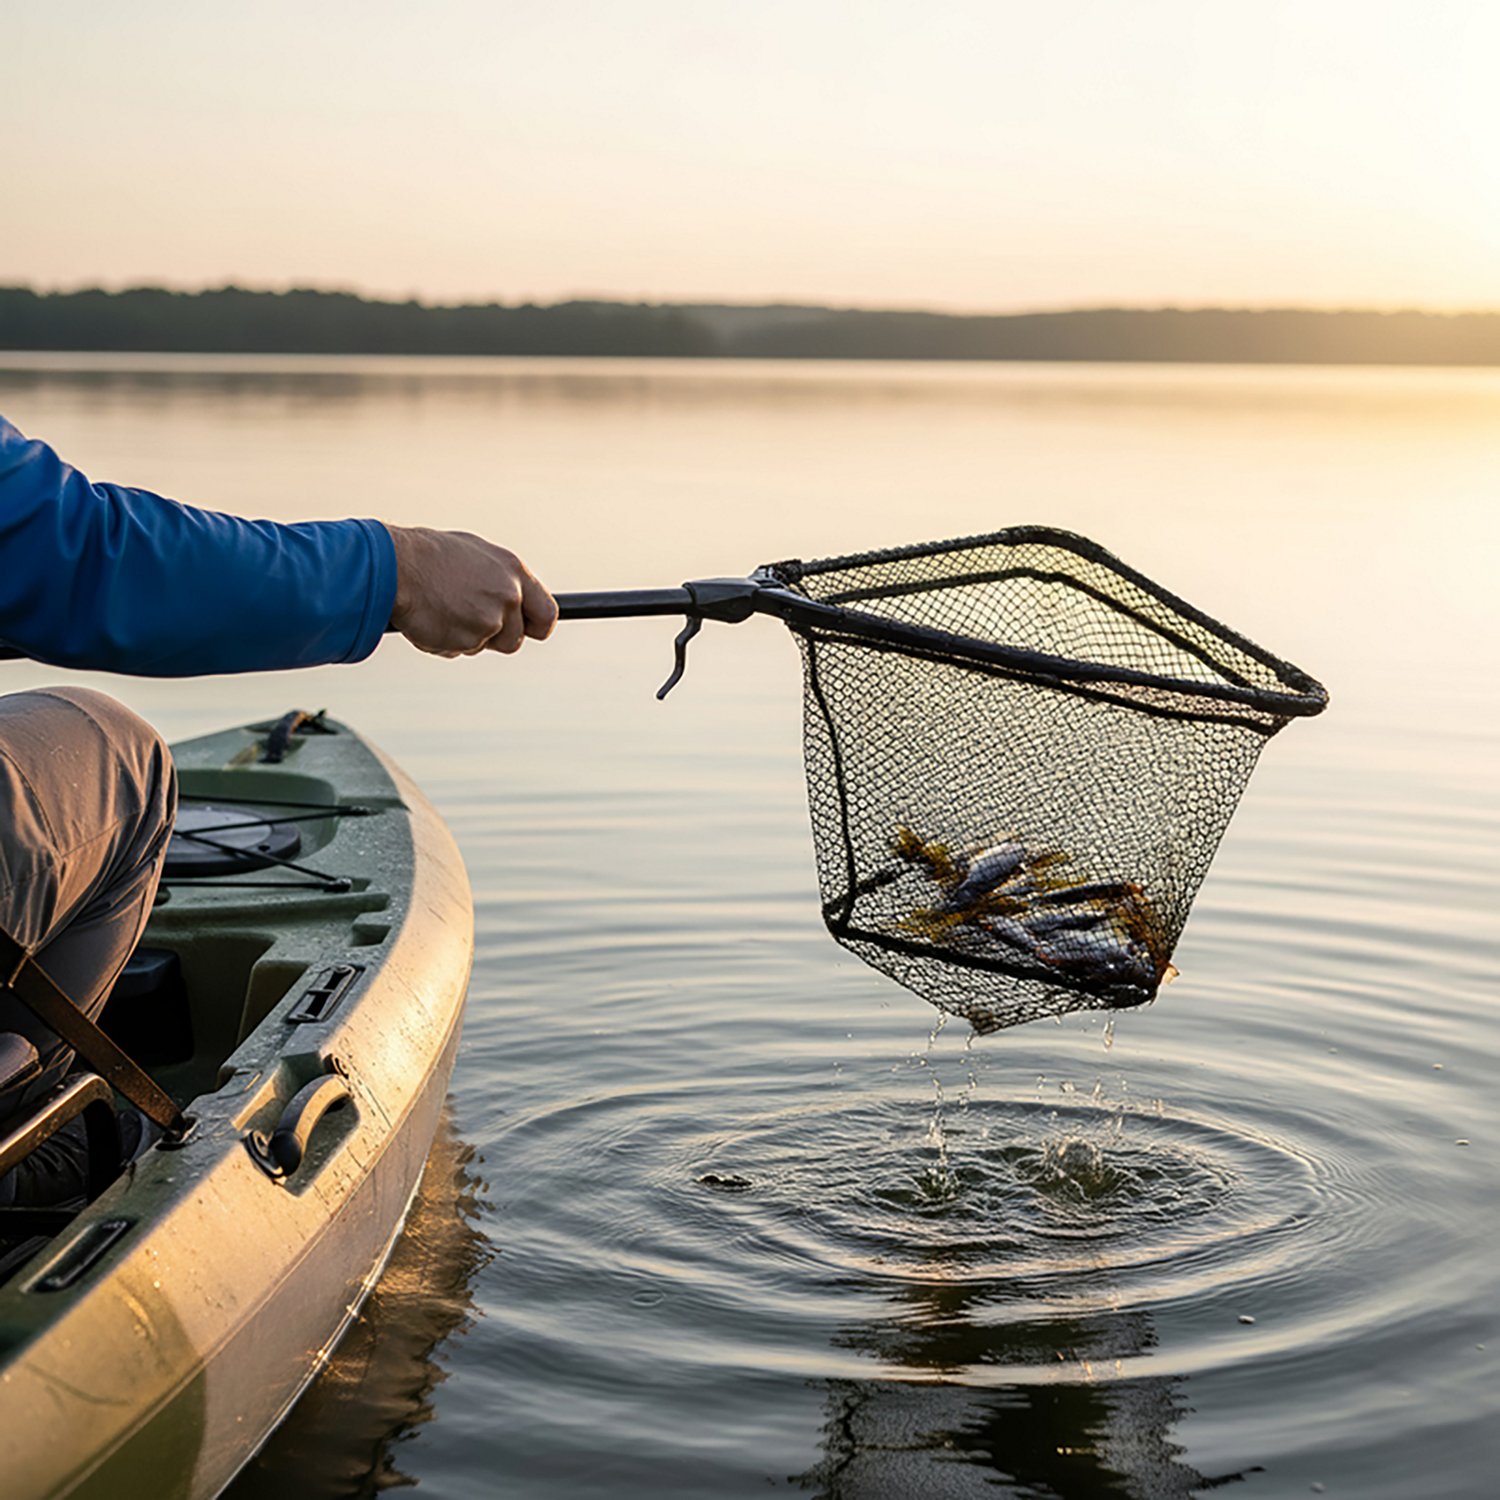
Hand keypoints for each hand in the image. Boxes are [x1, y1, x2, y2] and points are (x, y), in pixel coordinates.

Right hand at [384, 525, 557, 656]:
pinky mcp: (468, 639)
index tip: (528, 632)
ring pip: (484, 646)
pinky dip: (444, 641)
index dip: (536, 627)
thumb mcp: (475, 556)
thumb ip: (500, 580)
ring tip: (444, 610)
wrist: (395, 565)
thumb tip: (514, 598)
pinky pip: (459, 650)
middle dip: (495, 637)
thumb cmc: (429, 556)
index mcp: (514, 572)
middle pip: (514, 640)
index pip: (547, 613)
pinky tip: (431, 618)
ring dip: (468, 638)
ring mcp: (490, 620)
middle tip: (468, 620)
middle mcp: (508, 597)